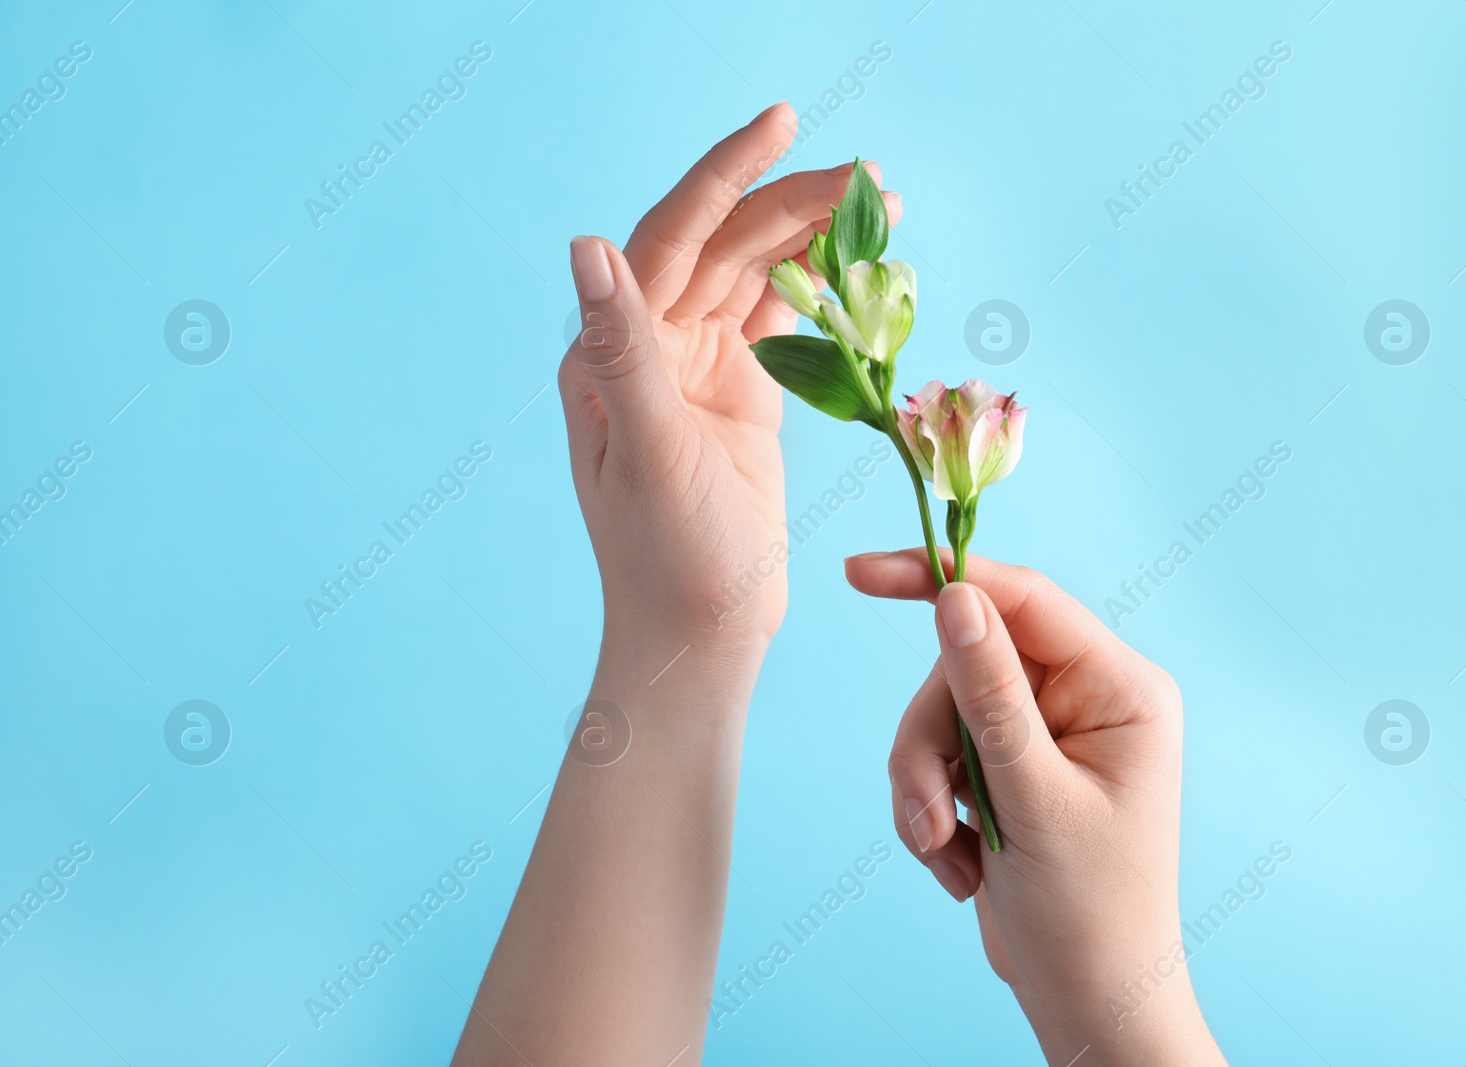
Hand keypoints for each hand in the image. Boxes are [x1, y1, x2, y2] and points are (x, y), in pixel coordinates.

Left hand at [558, 103, 899, 659]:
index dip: (727, 175)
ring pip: (754, 277)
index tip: (784, 123)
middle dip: (791, 202)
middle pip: (722, 246)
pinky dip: (815, 289)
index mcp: (613, 352)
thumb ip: (624, 351)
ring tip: (880, 205)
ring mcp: (696, 369)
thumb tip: (585, 247)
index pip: (671, 236)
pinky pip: (777, 321)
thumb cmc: (668, 562)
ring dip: (810, 237)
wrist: (701, 638)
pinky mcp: (739, 396)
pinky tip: (855, 265)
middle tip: (870, 178)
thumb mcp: (650, 456)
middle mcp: (648, 347)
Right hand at [846, 550, 1224, 1065]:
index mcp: (1120, 688)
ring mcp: (1046, 732)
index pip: (1023, 599)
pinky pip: (939, 754)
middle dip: (931, 744)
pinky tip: (961, 862)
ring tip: (944, 851)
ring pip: (941, 713)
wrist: (1087, 1000)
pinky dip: (932, 809)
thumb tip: (955, 596)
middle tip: (928, 818)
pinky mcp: (1011, 767)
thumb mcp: (1032, 798)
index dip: (942, 578)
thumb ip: (991, 695)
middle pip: (966, 666)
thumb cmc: (1088, 912)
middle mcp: (1086, 697)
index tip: (859, 573)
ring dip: (925, 786)